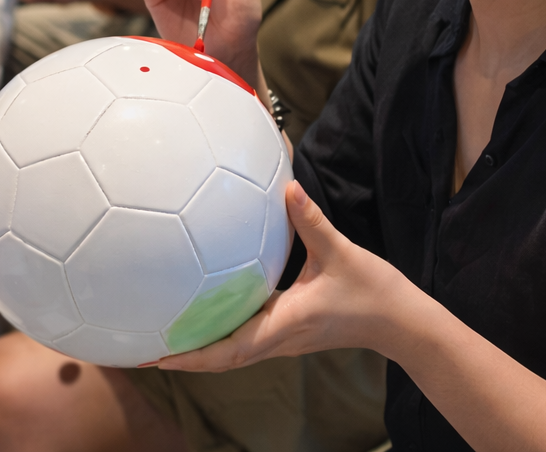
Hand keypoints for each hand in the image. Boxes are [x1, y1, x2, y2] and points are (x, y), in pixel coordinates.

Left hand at [146, 182, 411, 371]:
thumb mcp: (342, 252)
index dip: (192, 356)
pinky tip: (203, 317)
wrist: (403, 323)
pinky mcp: (288, 331)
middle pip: (221, 358)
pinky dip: (219, 335)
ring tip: (162, 338)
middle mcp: (278, 339)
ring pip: (232, 352)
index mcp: (285, 324)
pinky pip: (245, 339)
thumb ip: (311, 220)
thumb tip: (286, 188)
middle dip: (183, 357)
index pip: (230, 349)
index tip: (158, 357)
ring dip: (198, 349)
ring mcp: (283, 339)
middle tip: (142, 349)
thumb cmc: (375, 293)